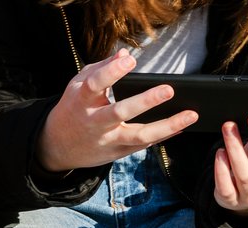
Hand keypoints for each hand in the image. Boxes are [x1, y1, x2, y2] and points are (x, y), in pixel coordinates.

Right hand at [37, 49, 197, 172]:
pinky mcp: (117, 152)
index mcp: (82, 100)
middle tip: (169, 90)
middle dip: (145, 101)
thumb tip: (125, 55)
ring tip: (190, 115)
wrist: (57, 146)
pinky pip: (144, 144)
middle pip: (120, 112)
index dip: (112, 72)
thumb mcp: (78, 85)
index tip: (131, 61)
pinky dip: (165, 134)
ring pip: (139, 136)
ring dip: (166, 126)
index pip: (95, 84)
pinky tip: (182, 125)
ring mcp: (108, 139)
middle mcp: (95, 121)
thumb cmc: (73, 108)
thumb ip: (102, 68)